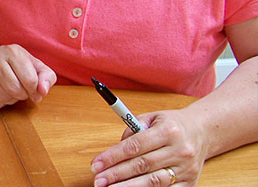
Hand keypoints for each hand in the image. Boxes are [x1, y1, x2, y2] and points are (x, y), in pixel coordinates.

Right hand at [0, 43, 55, 107]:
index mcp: (12, 51)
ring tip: (10, 90)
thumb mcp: (35, 66)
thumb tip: (43, 91)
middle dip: (23, 95)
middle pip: (16, 90)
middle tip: (21, 90)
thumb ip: (47, 77)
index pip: (30, 80)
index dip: (35, 90)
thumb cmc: (17, 65)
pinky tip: (0, 92)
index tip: (34, 90)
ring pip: (5, 98)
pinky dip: (0, 102)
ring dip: (12, 99)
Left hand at [91, 109, 206, 185]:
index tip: (96, 164)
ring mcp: (186, 168)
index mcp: (169, 131)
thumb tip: (114, 150)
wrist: (202, 132)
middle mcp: (179, 150)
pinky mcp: (190, 182)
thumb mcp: (152, 118)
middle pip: (142, 165)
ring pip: (153, 182)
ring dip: (128, 186)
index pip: (135, 146)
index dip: (113, 156)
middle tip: (98, 180)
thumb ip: (131, 130)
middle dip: (116, 174)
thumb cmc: (171, 124)